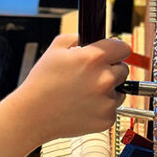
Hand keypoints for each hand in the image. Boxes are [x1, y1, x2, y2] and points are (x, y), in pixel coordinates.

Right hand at [13, 34, 129, 142]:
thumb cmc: (41, 83)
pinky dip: (100, 109)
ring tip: (83, 94)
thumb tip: (92, 37)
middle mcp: (104, 79)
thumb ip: (78, 38)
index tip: (111, 55)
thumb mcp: (55, 49)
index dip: (115, 51)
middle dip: (110, 71)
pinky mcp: (107, 119)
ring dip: (107, 91)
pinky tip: (82, 107)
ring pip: (119, 91)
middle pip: (123, 70)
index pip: (123, 48)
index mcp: (94, 58)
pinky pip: (111, 110)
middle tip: (89, 77)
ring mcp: (107, 101)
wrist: (33, 115)